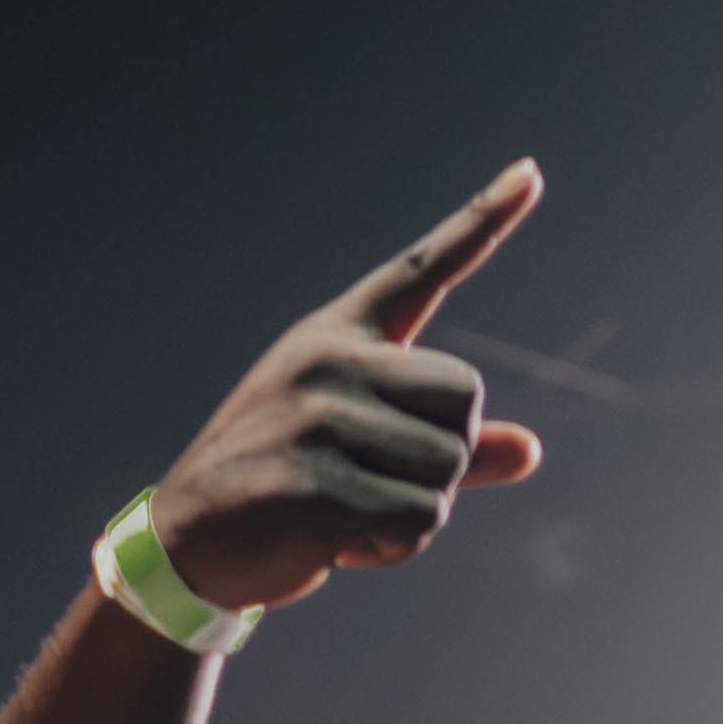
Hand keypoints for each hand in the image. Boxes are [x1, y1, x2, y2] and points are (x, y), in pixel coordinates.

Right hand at [150, 165, 545, 616]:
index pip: (423, 271)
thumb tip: (530, 451)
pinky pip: (414, 524)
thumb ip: (446, 448)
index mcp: (340, 335)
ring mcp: (317, 418)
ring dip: (419, 516)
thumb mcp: (364, 450)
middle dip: (449, 459)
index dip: (482, 221)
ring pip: (447, 471)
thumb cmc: (289, 487)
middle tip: (385, 481)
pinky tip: (339, 542)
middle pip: (465, 398)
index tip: (531, 174)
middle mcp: (330, 360)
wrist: (192, 539)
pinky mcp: (312, 486)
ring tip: (353, 514)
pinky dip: (393, 549)